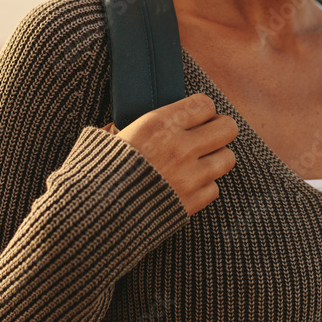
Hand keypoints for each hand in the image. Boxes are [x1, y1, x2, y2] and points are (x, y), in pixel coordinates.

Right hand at [101, 93, 237, 215]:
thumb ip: (130, 126)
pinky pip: (214, 188)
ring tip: (200, 161)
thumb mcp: (108, 138)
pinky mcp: (192, 202)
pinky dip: (204, 186)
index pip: (204, 104)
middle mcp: (179, 147)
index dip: (202, 109)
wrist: (94, 217)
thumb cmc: (96, 174)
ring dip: (216, 158)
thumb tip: (137, 122)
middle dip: (219, 129)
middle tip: (206, 135)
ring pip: (228, 158)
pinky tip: (188, 184)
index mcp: (158, 124)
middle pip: (228, 127)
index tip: (196, 116)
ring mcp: (189, 176)